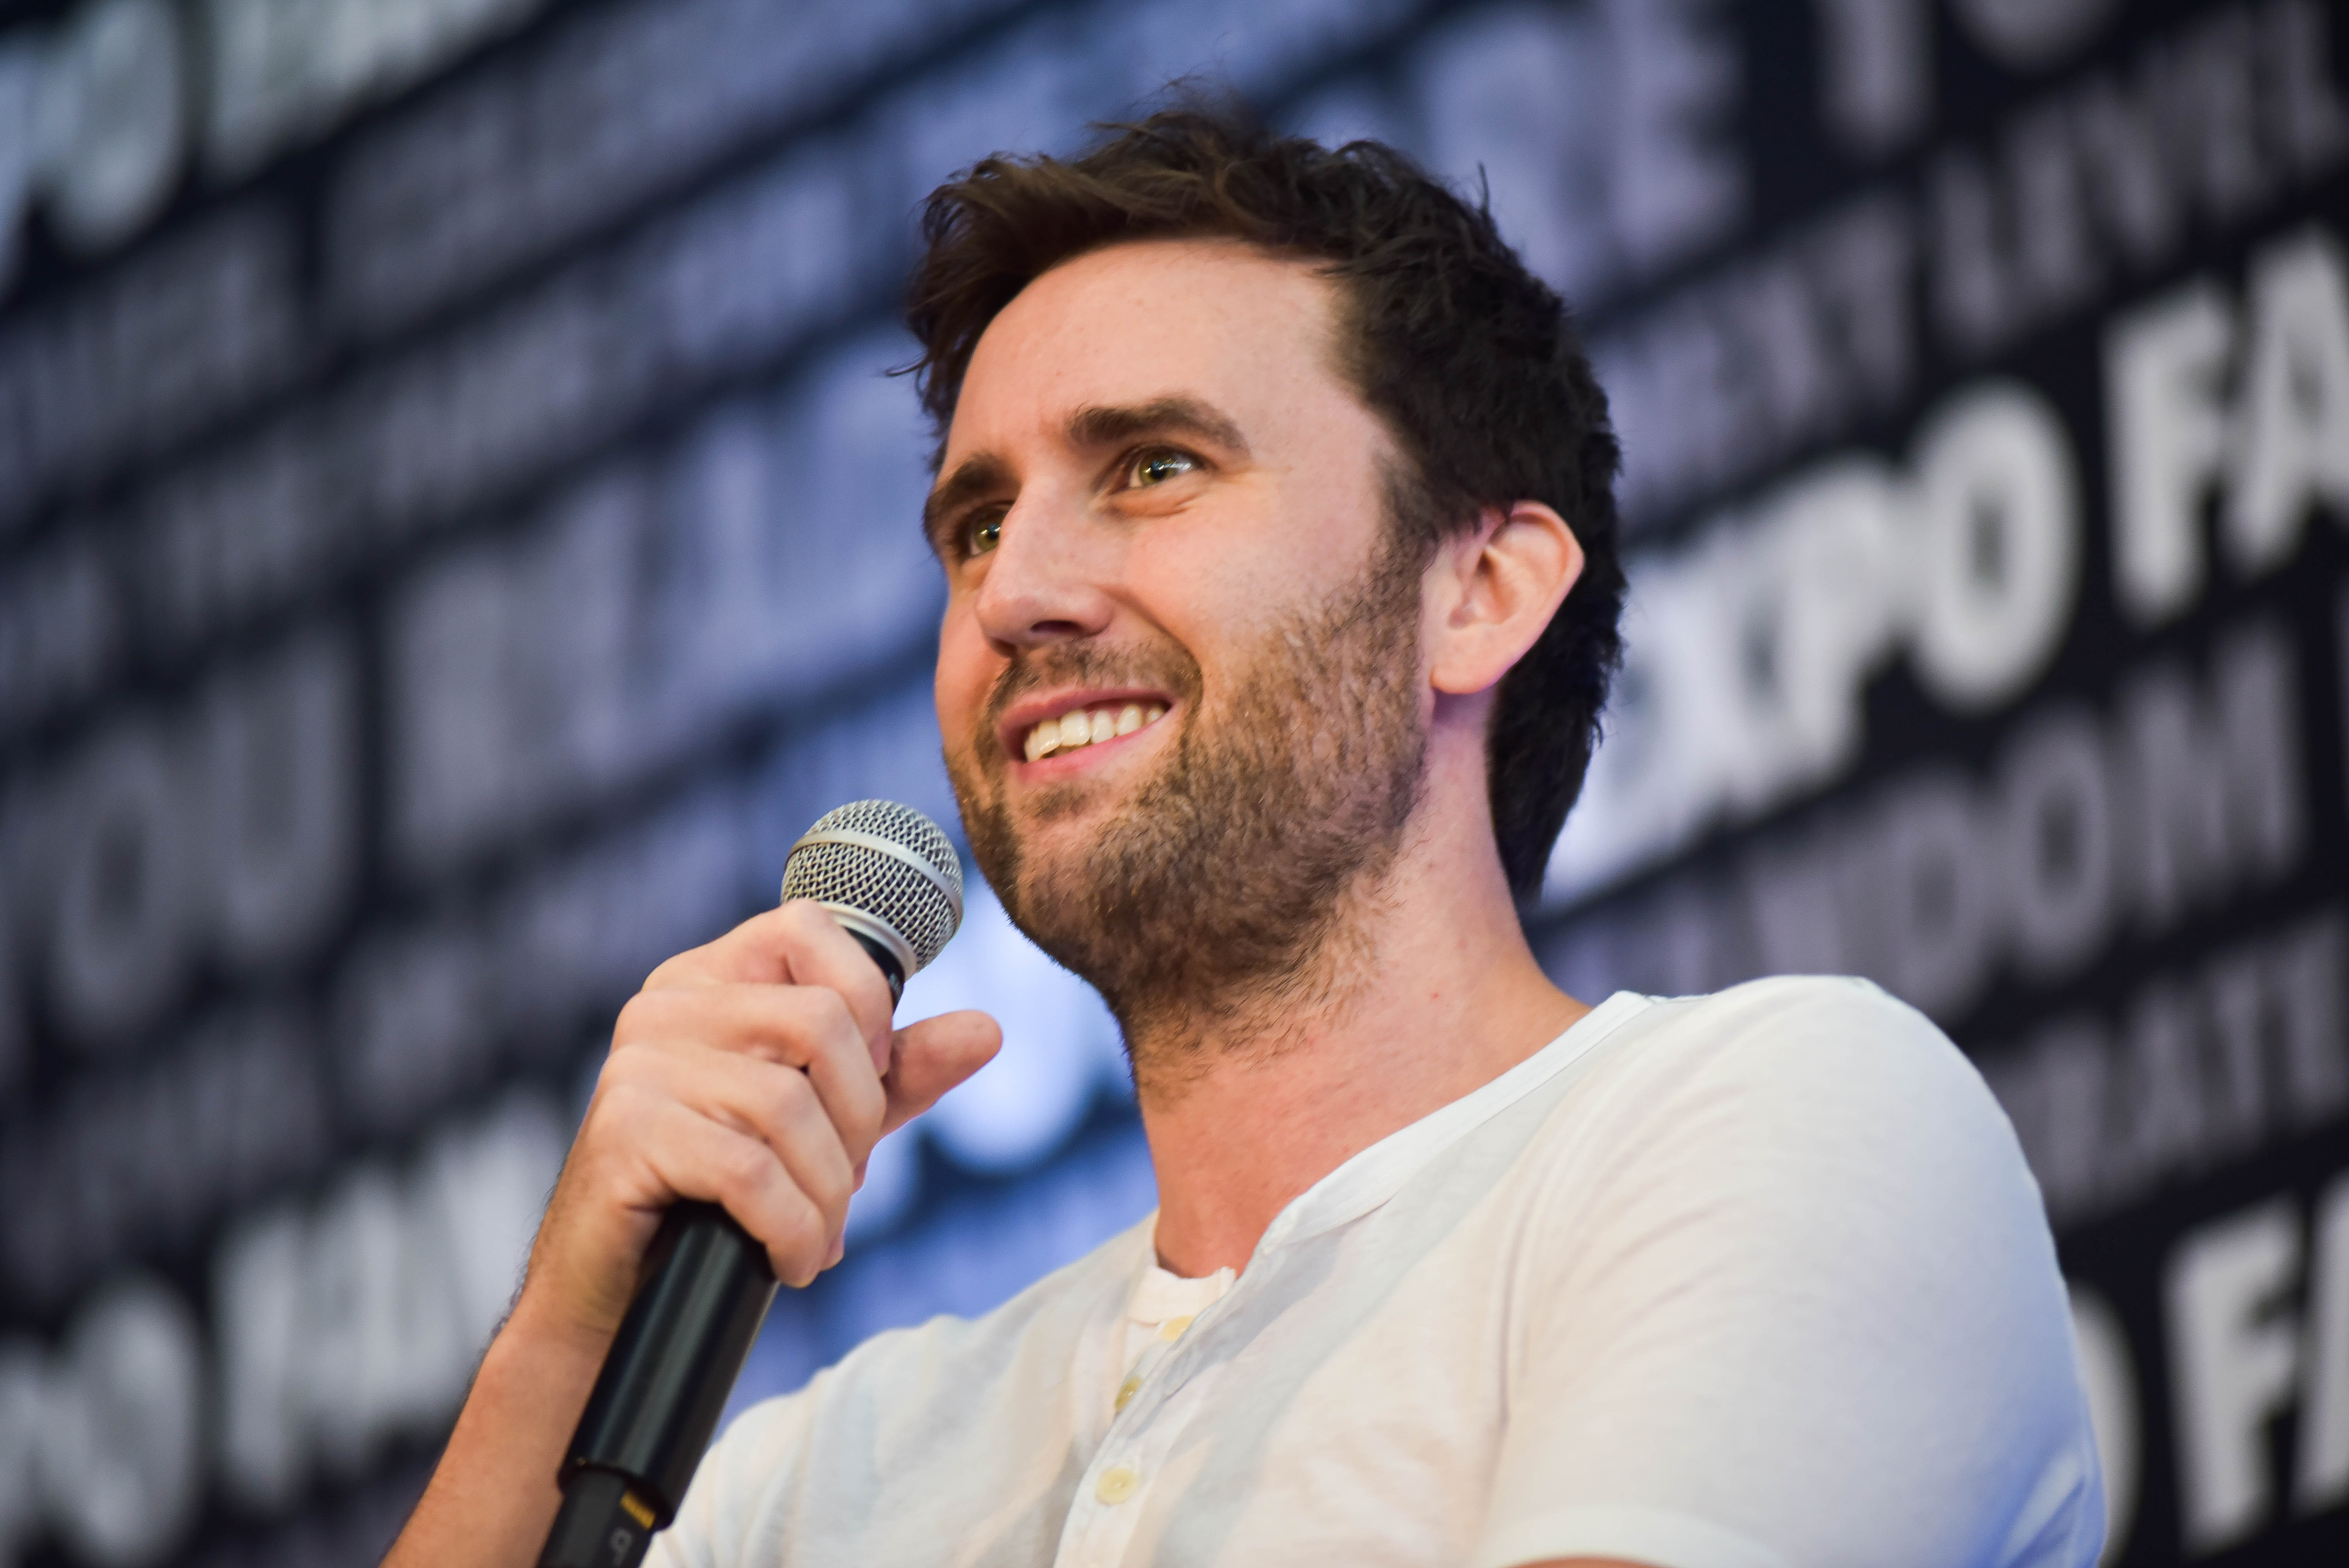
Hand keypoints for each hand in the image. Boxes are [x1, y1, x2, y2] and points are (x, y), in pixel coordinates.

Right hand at [513, 900, 1001, 1353]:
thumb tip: (989, 1030)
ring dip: (828, 1191)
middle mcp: (666, 1005)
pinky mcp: (623, 1130)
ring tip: (819, 1235)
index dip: (869, 998)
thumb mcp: (828, 1125)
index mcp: (709, 980)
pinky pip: (749, 1172)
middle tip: (847, 1182)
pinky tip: (794, 1259)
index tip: (879, 1075)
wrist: (621, 1295)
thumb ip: (899, 1073)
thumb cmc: (724, 1200)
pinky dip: (794, 1229)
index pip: (807, 924)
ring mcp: (636, 1064)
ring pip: (790, 1104)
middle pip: (819, 1021)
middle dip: (860, 1117)